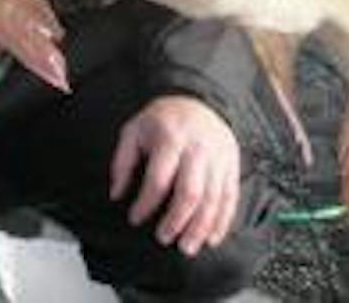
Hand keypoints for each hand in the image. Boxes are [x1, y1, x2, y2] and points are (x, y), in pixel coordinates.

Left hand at [109, 95, 239, 256]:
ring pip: (213, 200)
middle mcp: (198, 149)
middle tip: (164, 238)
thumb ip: (122, 162)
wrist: (197, 101)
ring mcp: (218, 158)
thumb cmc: (162, 120)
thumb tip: (116, 194)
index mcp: (170, 139)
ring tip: (187, 246)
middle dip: (176, 221)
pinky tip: (212, 237)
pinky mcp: (232, 165)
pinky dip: (222, 221)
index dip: (146, 203)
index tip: (135, 218)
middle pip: (190, 193)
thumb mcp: (134, 131)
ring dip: (200, 228)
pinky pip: (230, 198)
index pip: (159, 179)